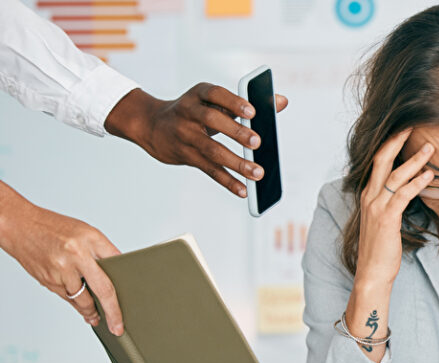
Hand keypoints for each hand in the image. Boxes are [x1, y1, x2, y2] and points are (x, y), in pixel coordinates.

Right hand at [0, 183, 123, 334]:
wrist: (20, 226)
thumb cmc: (55, 227)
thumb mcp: (87, 233)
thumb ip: (105, 251)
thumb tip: (121, 270)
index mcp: (88, 244)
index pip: (111, 273)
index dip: (119, 296)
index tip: (124, 313)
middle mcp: (73, 259)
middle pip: (99, 291)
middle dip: (110, 313)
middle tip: (116, 327)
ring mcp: (58, 272)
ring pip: (80, 299)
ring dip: (90, 310)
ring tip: (96, 317)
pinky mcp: (47, 281)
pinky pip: (66, 297)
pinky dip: (75, 303)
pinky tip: (81, 307)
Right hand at [104, 84, 288, 197]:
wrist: (153, 125)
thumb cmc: (196, 111)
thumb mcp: (215, 101)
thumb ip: (248, 103)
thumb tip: (282, 101)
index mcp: (199, 94)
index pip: (215, 94)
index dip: (233, 102)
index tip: (252, 111)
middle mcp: (189, 112)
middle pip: (212, 120)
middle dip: (236, 132)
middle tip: (257, 142)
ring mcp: (185, 135)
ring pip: (212, 150)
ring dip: (236, 163)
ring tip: (257, 173)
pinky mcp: (185, 155)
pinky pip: (208, 169)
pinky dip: (227, 180)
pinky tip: (243, 190)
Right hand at [353, 128, 434, 290]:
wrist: (372, 273)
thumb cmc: (382, 248)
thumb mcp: (384, 220)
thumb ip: (392, 203)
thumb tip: (407, 190)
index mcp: (368, 194)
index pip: (378, 161)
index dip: (391, 144)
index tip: (406, 130)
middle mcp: (369, 196)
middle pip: (381, 159)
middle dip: (397, 140)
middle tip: (414, 125)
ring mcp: (376, 207)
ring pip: (395, 174)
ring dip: (415, 159)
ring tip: (431, 147)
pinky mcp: (386, 219)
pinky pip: (403, 194)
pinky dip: (417, 182)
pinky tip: (430, 175)